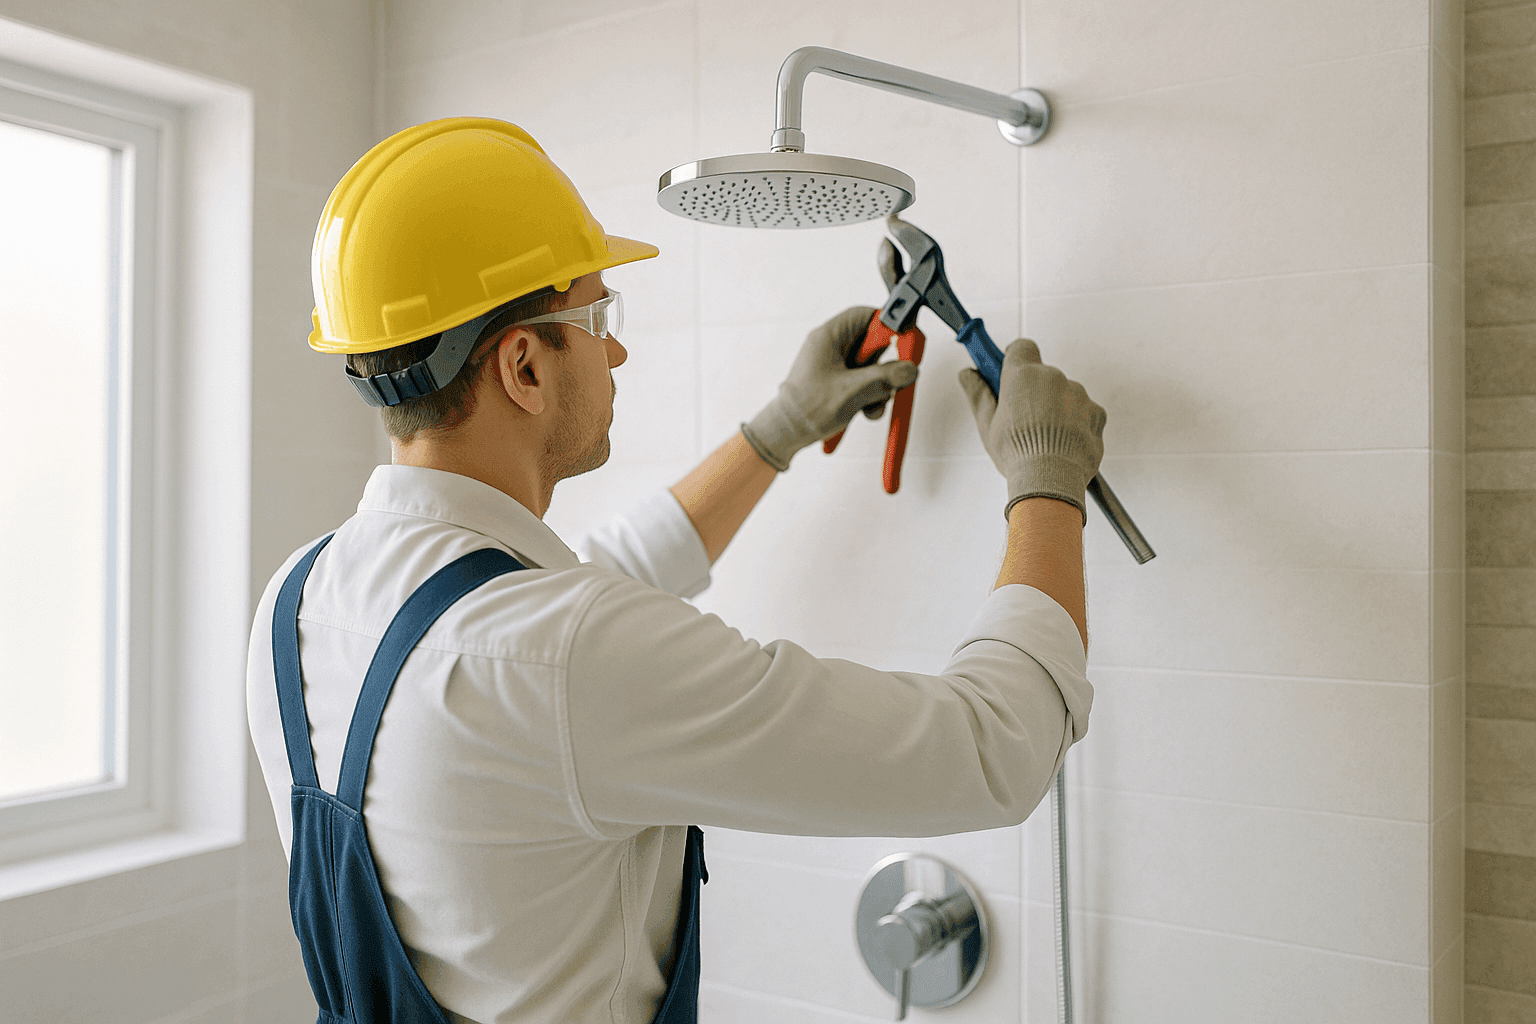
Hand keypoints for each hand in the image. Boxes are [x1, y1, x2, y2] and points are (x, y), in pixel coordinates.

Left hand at [741, 307, 918, 471]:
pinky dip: (870, 396)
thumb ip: (885, 378)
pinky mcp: (838, 383)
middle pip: (872, 345)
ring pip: (871, 368)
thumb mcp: (853, 391)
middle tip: (893, 378)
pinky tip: (865, 410)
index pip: (865, 316)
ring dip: (879, 387)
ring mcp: (835, 366)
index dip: (889, 325)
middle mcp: (831, 348)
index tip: (905, 339)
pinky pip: (864, 383)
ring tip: (872, 403)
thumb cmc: (804, 410)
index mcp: (828, 337)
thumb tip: (908, 370)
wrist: (785, 435)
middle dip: (886, 366)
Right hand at [959, 338, 1105, 520]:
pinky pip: (1084, 411)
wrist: (1050, 480)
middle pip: (1042, 375)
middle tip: (1021, 419)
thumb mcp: (987, 424)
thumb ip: (978, 394)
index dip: (1014, 359)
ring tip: (1044, 438)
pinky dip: (1076, 423)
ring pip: (1064, 394)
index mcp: (1023, 375)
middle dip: (1033, 391)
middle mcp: (1053, 377)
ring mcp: (1078, 394)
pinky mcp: (1096, 412)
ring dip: (1055, 409)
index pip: (1021, 347)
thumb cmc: (1016, 453)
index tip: (1005, 372)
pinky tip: (1063, 443)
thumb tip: (967, 374)